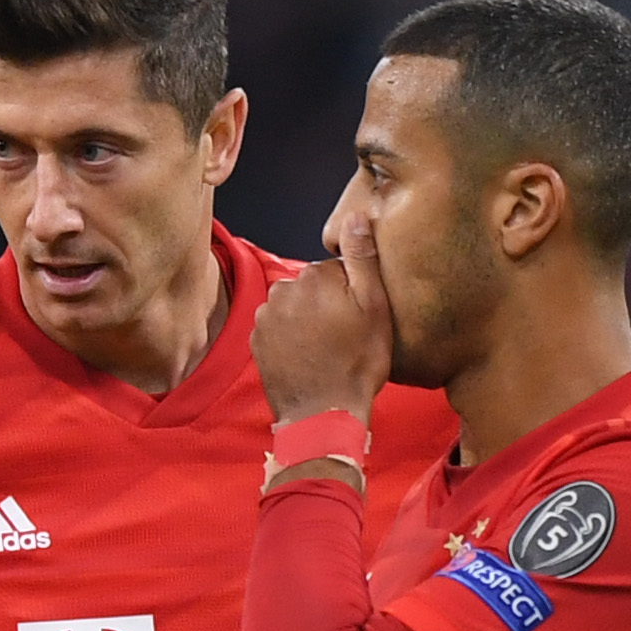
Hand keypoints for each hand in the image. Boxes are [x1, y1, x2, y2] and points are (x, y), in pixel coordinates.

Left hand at [252, 224, 393, 425]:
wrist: (321, 413)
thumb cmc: (357, 363)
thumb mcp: (375, 307)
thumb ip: (363, 258)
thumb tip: (356, 217)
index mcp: (313, 276)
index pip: (337, 269)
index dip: (354, 292)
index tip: (361, 316)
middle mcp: (282, 289)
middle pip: (313, 286)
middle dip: (329, 303)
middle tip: (346, 334)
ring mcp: (265, 316)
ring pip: (295, 306)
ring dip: (309, 320)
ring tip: (328, 348)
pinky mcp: (256, 340)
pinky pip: (279, 327)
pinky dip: (292, 337)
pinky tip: (308, 356)